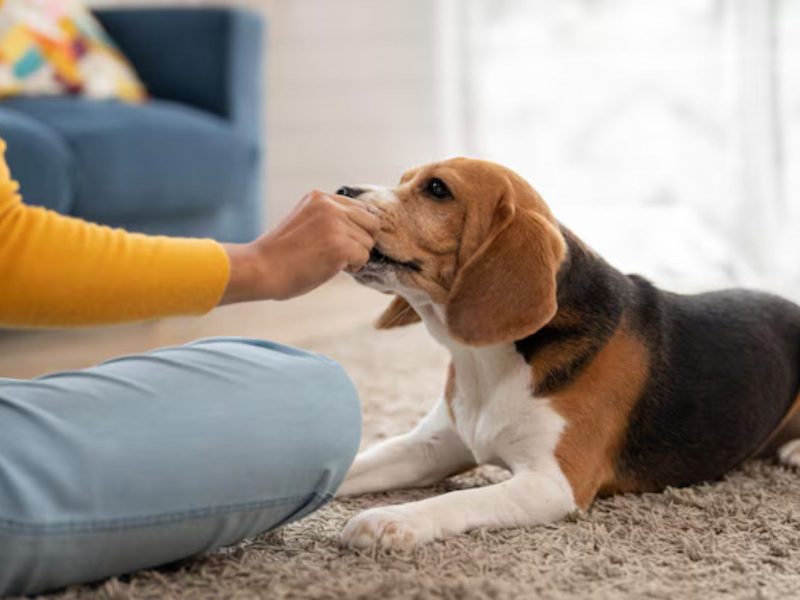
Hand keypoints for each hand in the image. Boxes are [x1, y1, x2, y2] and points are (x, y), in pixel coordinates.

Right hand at [220, 190, 378, 303]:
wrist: (259, 269)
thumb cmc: (279, 255)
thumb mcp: (305, 223)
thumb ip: (328, 220)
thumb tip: (359, 231)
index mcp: (320, 197)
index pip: (359, 208)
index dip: (356, 229)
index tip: (340, 243)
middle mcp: (330, 205)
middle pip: (371, 222)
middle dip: (362, 240)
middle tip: (342, 254)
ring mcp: (336, 224)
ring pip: (368, 242)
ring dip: (355, 256)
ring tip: (329, 261)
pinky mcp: (340, 245)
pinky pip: (364, 257)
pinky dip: (353, 267)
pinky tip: (331, 268)